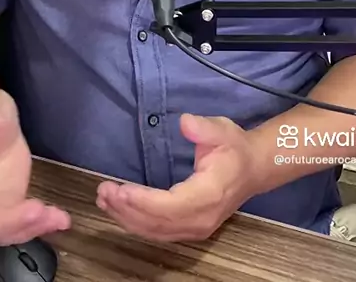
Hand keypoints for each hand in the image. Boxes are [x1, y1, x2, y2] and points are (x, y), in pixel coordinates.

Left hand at [96, 113, 259, 242]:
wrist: (252, 169)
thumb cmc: (234, 148)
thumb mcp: (221, 130)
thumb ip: (203, 128)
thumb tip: (185, 122)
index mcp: (208, 195)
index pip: (170, 205)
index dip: (143, 201)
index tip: (120, 190)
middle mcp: (201, 218)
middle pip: (157, 222)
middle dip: (127, 209)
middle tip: (103, 191)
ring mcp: (196, 228)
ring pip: (155, 231)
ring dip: (127, 217)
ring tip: (104, 200)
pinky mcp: (190, 229)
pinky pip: (158, 232)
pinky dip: (136, 223)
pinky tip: (120, 210)